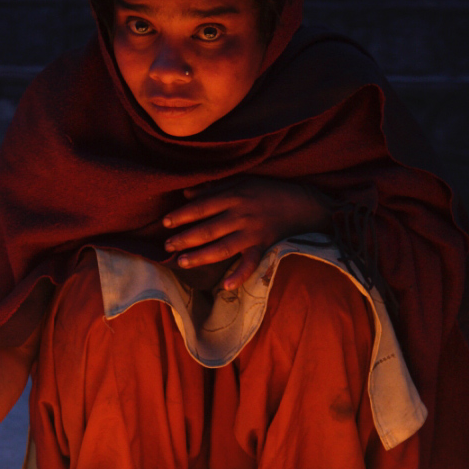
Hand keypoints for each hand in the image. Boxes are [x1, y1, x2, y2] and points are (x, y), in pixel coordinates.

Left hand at [163, 175, 330, 289]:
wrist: (303, 203)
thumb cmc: (268, 191)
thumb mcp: (242, 181)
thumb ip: (213, 188)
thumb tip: (186, 193)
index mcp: (234, 196)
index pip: (202, 207)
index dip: (182, 215)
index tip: (165, 222)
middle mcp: (241, 214)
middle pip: (208, 228)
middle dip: (185, 238)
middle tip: (167, 245)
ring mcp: (253, 232)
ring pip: (222, 247)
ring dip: (200, 256)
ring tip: (182, 262)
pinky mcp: (263, 246)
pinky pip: (250, 263)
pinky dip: (239, 275)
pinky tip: (225, 286)